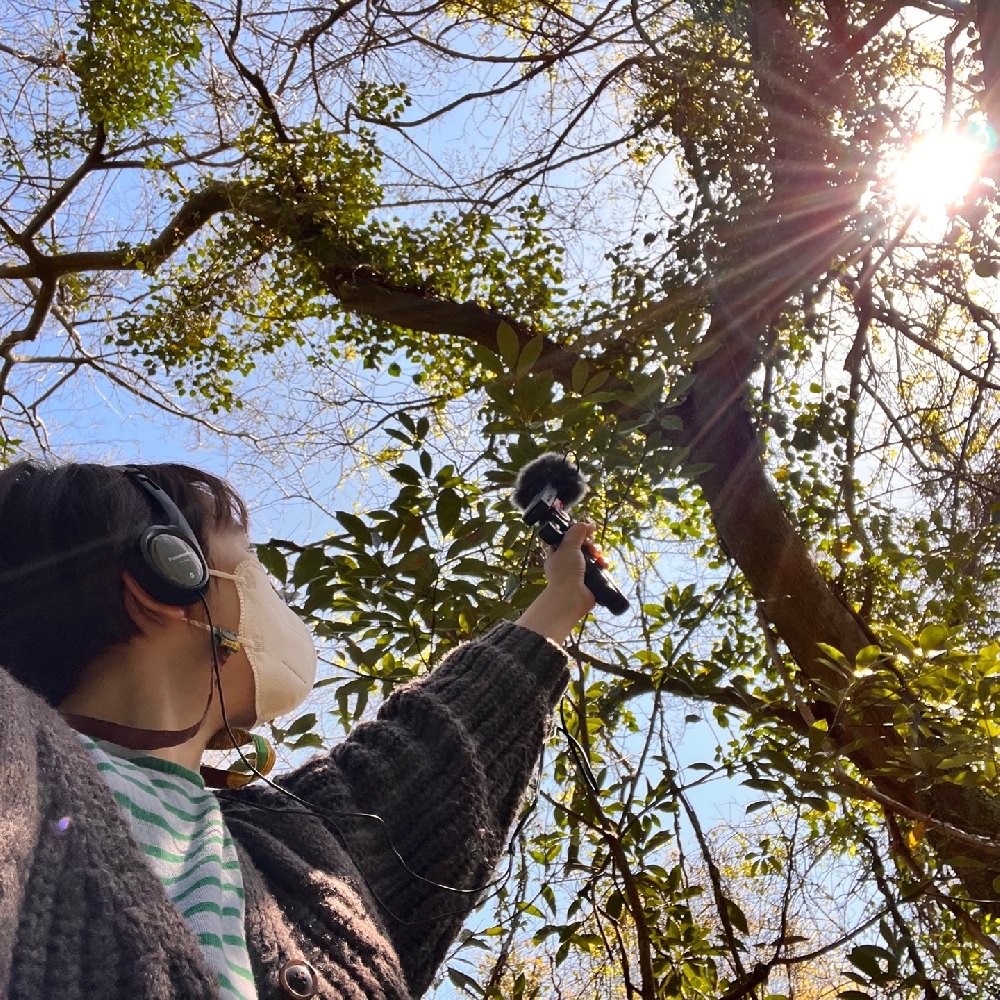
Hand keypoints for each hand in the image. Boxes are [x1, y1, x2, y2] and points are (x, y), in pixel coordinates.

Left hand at [515, 522, 596, 644]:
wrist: (572, 597)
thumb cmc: (565, 571)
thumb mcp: (569, 545)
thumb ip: (577, 532)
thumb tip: (588, 524)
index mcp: (557, 554)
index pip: (567, 539)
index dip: (577, 534)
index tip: (587, 531)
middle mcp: (566, 563)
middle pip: (582, 547)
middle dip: (590, 545)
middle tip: (592, 548)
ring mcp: (578, 573)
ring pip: (591, 557)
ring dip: (598, 554)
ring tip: (599, 557)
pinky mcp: (589, 581)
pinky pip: (598, 569)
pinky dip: (602, 565)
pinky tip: (604, 564)